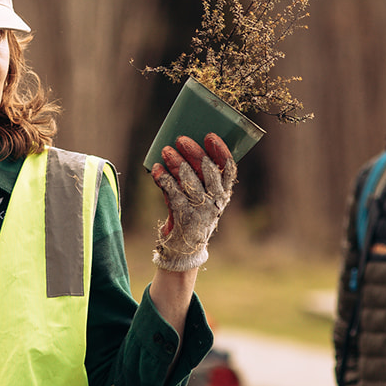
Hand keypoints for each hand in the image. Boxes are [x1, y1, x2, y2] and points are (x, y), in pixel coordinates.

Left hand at [150, 133, 235, 271]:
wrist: (185, 250)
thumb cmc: (192, 215)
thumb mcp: (201, 197)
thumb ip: (196, 176)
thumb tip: (181, 150)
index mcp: (223, 194)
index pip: (228, 170)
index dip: (220, 151)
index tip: (210, 136)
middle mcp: (215, 202)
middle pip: (207, 172)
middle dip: (194, 152)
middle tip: (181, 139)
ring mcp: (200, 210)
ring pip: (190, 181)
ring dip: (177, 163)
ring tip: (166, 150)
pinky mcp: (184, 217)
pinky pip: (174, 194)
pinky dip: (164, 179)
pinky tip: (157, 169)